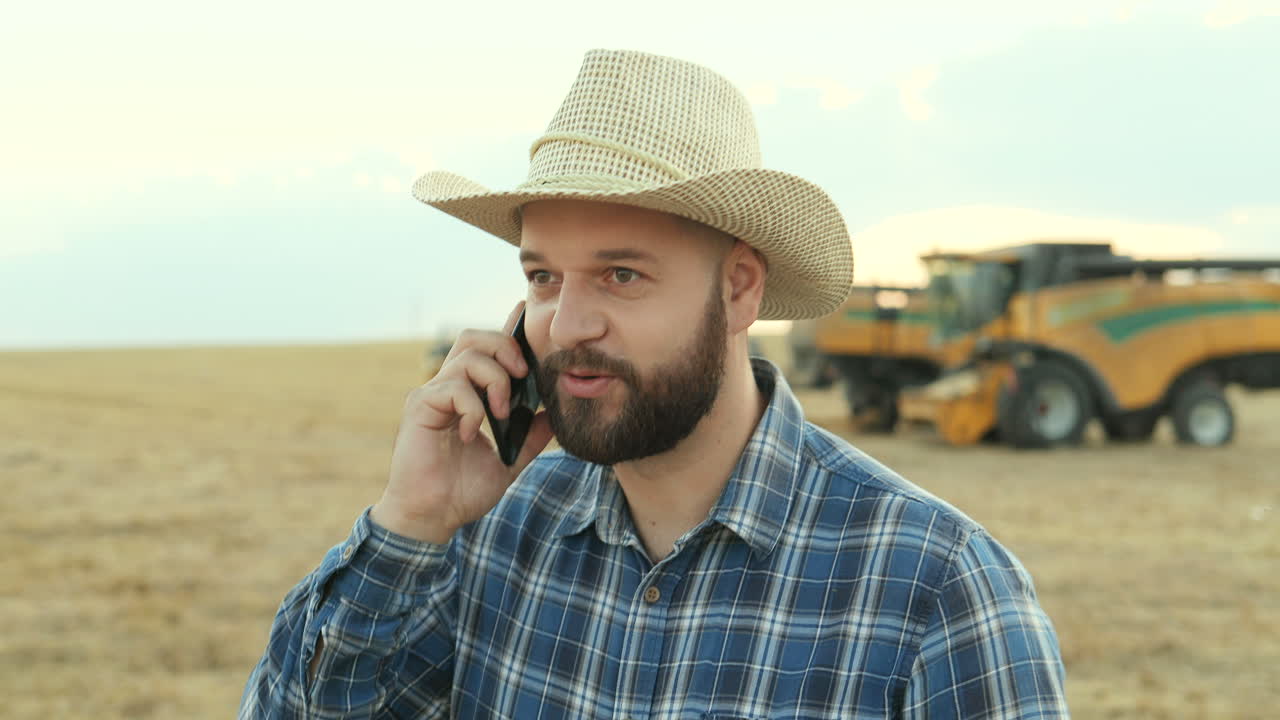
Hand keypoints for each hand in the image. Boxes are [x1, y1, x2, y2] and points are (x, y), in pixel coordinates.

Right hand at [371, 303, 553, 541]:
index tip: (523, 311)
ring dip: (493, 380)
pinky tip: (471, 434)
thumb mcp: (510, 460)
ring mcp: (431, 394)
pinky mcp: (419, 406)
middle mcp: (447, 387)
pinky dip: (472, 407)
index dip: (506, 329)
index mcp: (467, 395)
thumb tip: (556, 412)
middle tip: (521, 376)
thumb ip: (531, 435)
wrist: (434, 517)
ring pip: (467, 356)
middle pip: (473, 337)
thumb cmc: (463, 491)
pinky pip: (452, 386)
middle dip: (504, 347)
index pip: (486, 350)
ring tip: (500, 413)